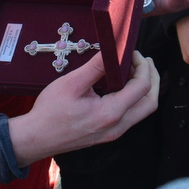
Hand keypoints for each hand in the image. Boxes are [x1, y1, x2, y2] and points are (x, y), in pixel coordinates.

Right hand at [7, 50, 158, 165]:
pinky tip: (125, 85)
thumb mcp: (71, 83)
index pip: (141, 87)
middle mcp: (117, 127)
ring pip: (143, 111)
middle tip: (145, 60)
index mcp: (110, 114)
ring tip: (138, 69)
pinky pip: (132, 116)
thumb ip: (96, 66)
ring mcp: (114, 133)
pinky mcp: (108, 134)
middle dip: (152, 79)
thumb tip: (113, 49)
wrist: (35, 138)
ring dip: (146, 89)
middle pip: (150, 103)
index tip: (132, 52)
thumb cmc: (50, 112)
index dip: (142, 66)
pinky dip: (135, 98)